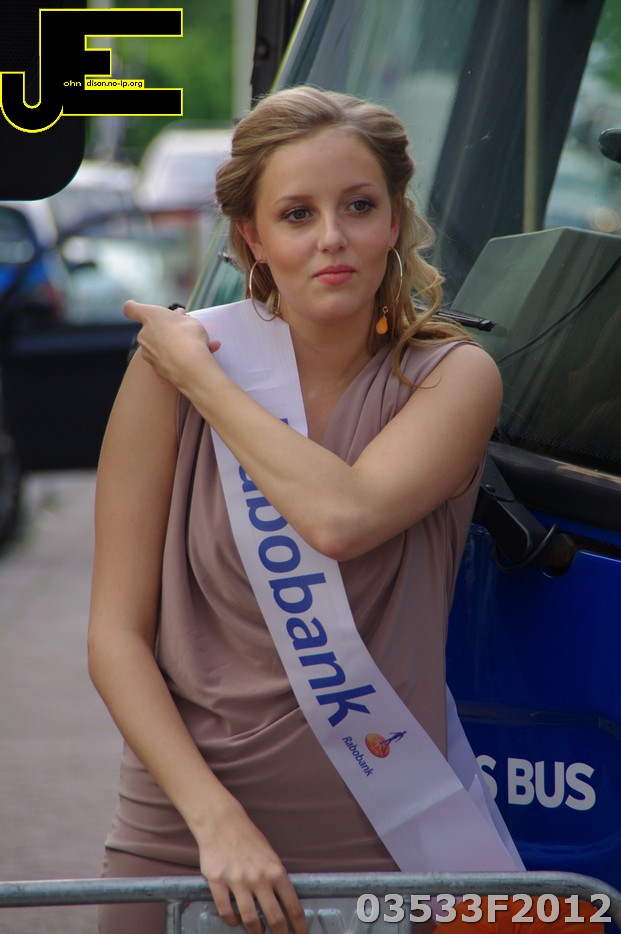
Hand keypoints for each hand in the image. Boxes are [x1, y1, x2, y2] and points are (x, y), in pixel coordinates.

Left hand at [124, 300, 220, 387]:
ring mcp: (147, 353)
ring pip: (158, 346)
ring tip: (191, 348)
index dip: (134, 307)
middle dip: (163, 331)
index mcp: (151, 317)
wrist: (190, 366)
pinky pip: (165, 360)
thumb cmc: (190, 337)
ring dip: (170, 346)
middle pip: (150, 330)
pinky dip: (174, 359)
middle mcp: (144, 335)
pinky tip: (190, 360)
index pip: (131, 308)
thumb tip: (179, 317)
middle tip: (182, 332)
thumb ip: (182, 319)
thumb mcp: (190, 320)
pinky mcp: (154, 368)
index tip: (137, 308)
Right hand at [195, 800, 306, 933]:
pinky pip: (226, 911)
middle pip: (274, 917)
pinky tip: (234, 920)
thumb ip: (276, 878)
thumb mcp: (270, 856)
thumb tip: (284, 903)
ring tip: (258, 932)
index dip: (299, 926)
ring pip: (250, 919)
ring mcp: (237, 880)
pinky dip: (231, 921)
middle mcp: (259, 877)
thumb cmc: (248, 839)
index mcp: (275, 870)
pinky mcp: (218, 882)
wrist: (222, 823)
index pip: (292, 905)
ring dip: (255, 930)